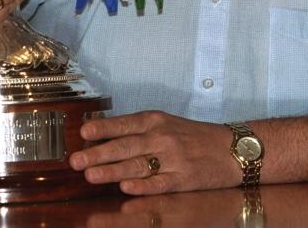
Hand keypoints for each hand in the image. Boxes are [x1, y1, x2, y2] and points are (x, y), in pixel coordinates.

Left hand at [69, 111, 239, 194]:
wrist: (232, 148)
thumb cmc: (194, 136)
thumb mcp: (166, 123)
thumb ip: (137, 129)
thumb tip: (102, 134)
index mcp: (156, 121)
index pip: (124, 124)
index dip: (103, 129)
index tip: (83, 133)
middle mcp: (162, 138)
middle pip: (126, 147)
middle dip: (98, 154)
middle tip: (76, 161)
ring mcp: (173, 159)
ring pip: (137, 165)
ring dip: (112, 171)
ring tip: (90, 176)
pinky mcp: (183, 179)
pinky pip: (159, 183)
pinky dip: (143, 185)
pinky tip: (126, 187)